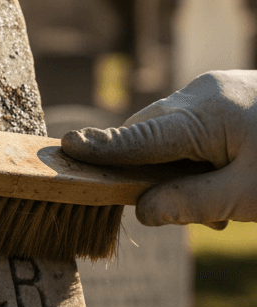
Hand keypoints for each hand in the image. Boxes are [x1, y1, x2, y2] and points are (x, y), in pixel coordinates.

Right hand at [61, 70, 256, 228]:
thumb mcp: (248, 195)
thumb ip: (191, 204)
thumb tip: (141, 211)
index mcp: (202, 115)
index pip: (136, 139)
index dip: (100, 149)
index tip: (67, 148)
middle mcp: (199, 94)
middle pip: (146, 139)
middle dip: (150, 177)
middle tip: (199, 215)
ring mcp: (212, 90)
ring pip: (166, 136)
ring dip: (177, 172)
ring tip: (224, 204)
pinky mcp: (222, 96)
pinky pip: (188, 129)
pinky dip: (193, 158)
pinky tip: (224, 181)